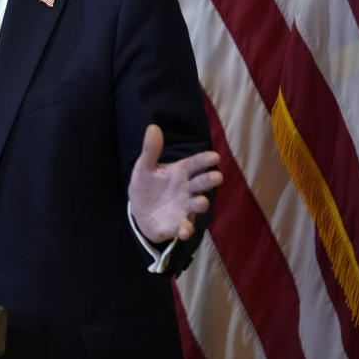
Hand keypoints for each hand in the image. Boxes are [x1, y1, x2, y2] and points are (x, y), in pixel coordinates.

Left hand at [128, 124, 222, 242]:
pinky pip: (185, 227)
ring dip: (200, 203)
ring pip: (197, 204)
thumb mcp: (144, 167)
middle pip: (201, 183)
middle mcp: (187, 189)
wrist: (140, 212)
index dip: (204, 160)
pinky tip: (184, 231)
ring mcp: (185, 207)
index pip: (194, 164)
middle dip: (209, 180)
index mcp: (180, 173)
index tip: (214, 156)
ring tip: (201, 201)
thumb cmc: (147, 186)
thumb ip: (150, 150)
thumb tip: (152, 127)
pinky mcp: (179, 224)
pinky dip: (186, 229)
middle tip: (217, 177)